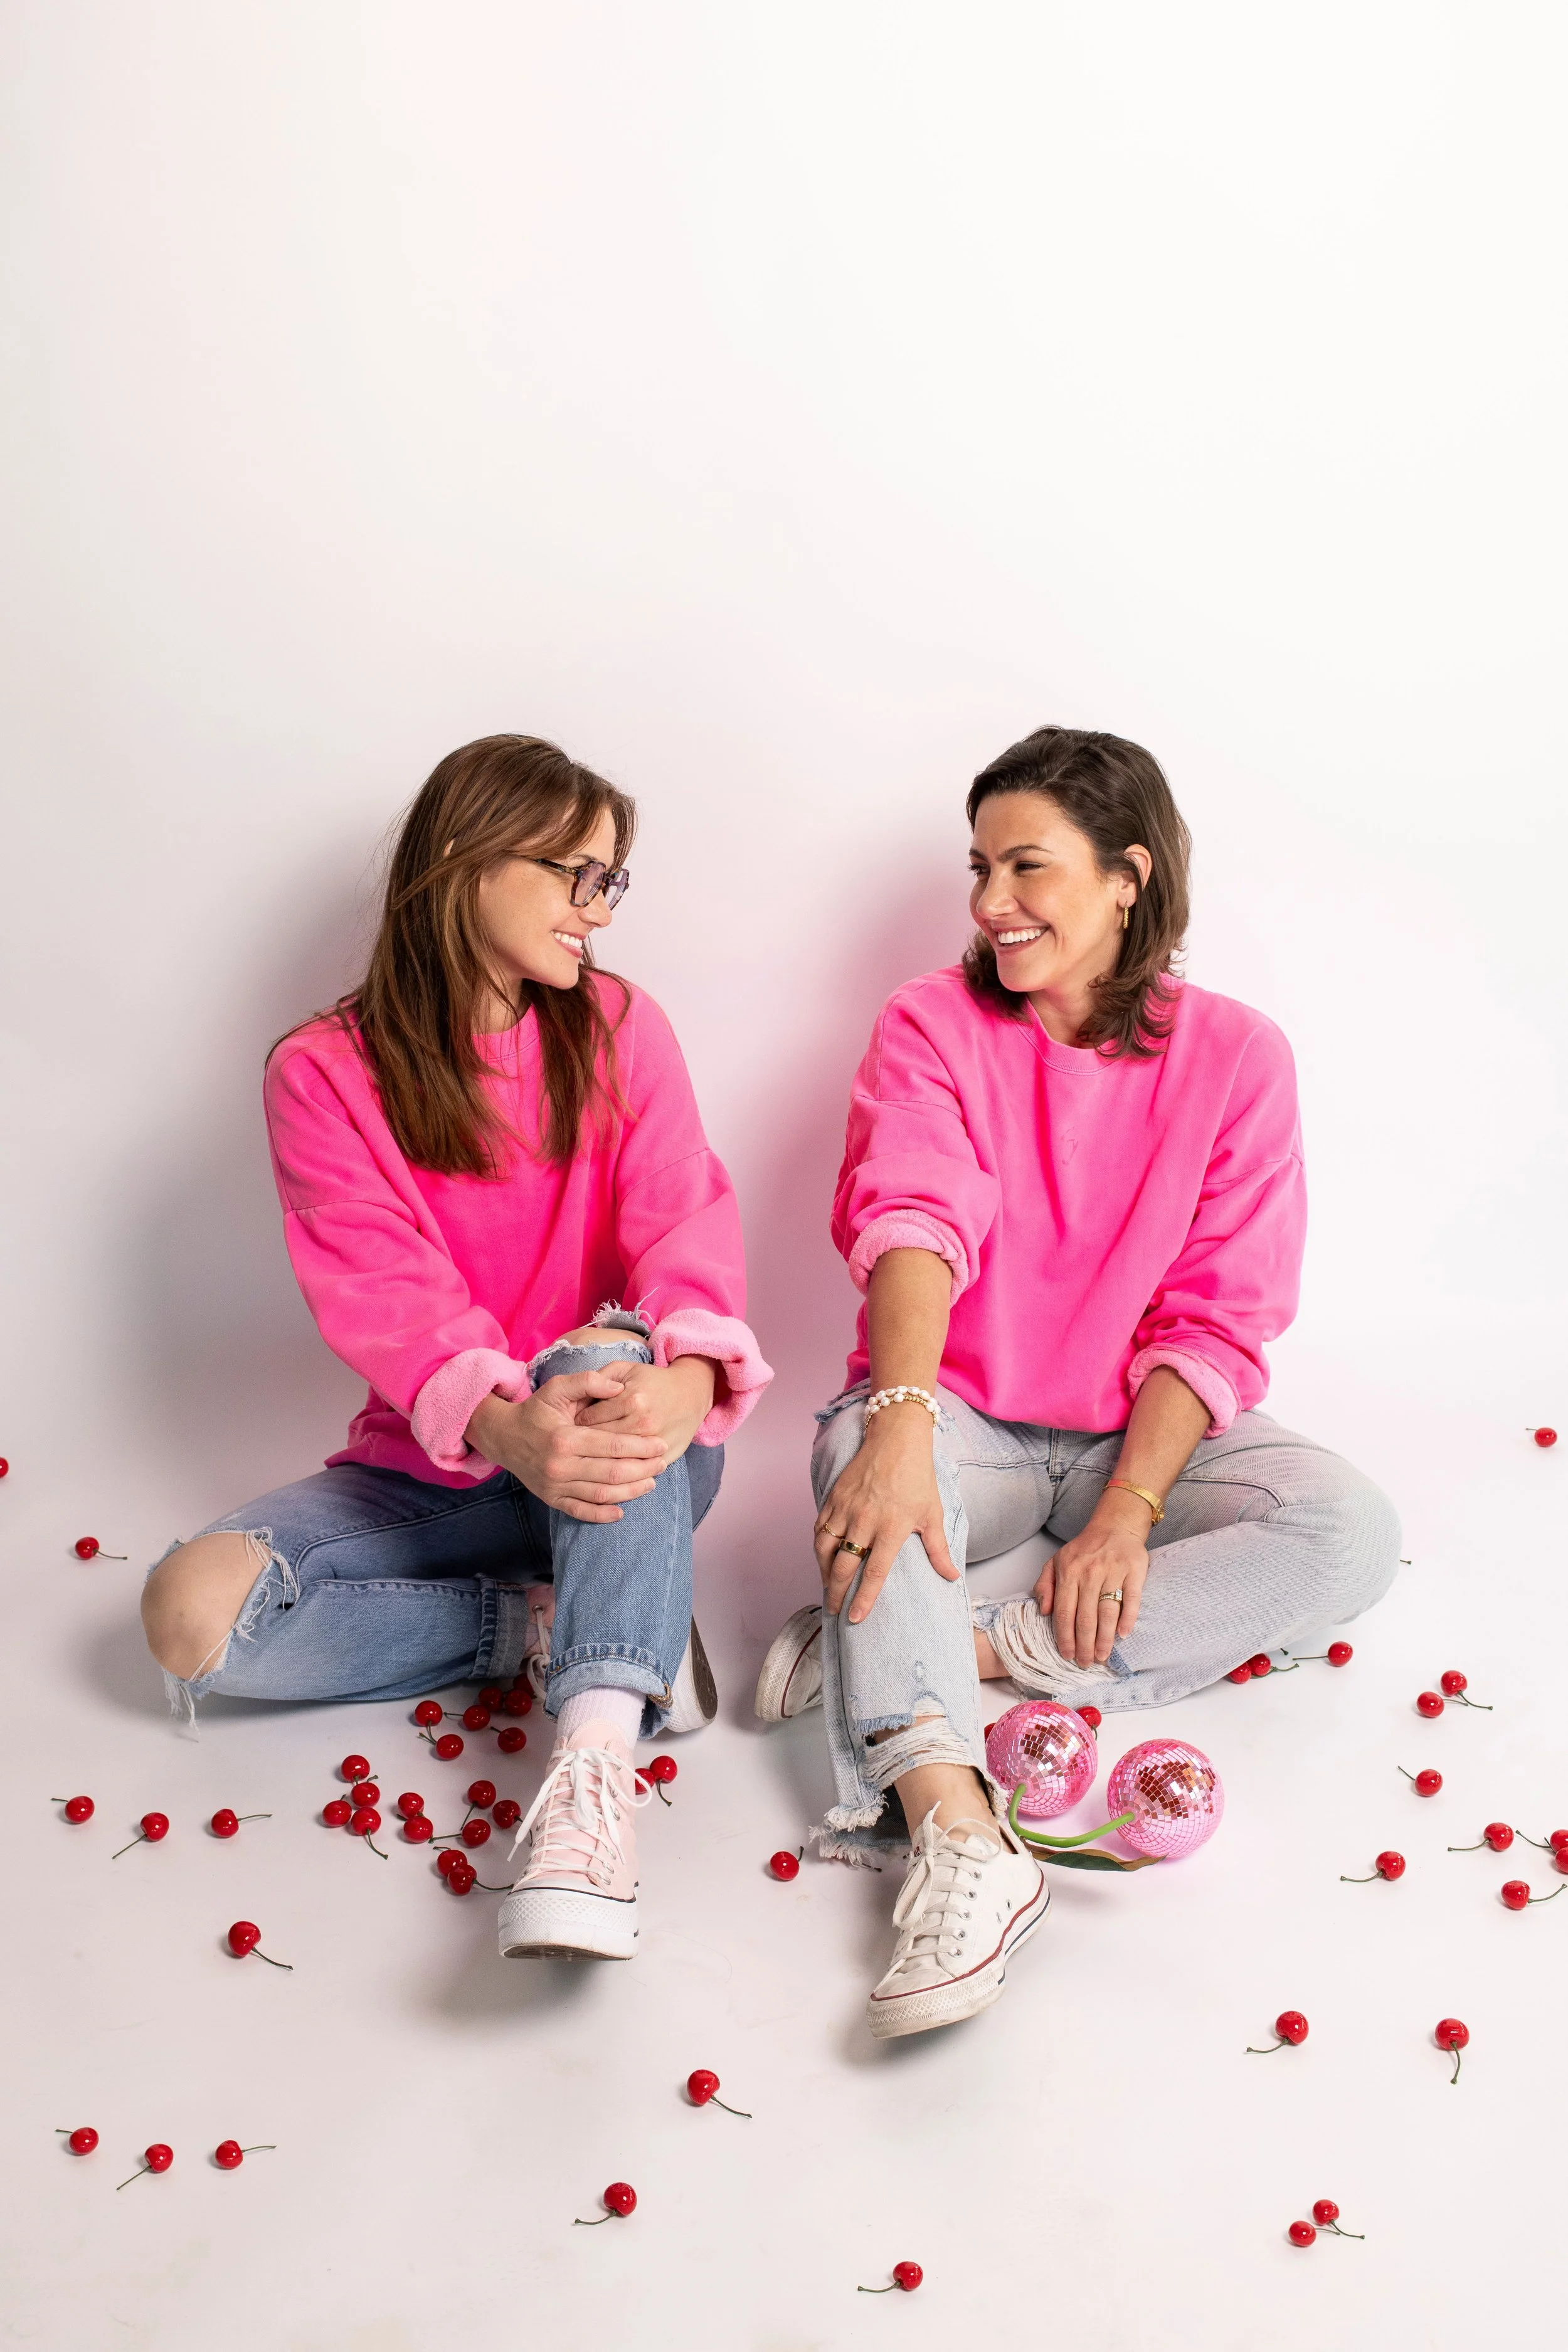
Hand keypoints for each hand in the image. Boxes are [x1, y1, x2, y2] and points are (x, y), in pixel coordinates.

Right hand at [466, 1369, 666, 1521]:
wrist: (503, 1436)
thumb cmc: (535, 1410)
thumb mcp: (557, 1387)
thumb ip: (588, 1381)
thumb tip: (619, 1387)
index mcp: (565, 1438)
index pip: (613, 1445)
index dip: (641, 1446)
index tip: (661, 1444)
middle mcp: (560, 1466)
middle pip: (612, 1472)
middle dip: (642, 1469)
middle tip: (662, 1463)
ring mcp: (555, 1486)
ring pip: (601, 1494)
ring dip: (630, 1492)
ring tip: (651, 1483)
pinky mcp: (551, 1499)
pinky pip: (580, 1512)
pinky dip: (602, 1515)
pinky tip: (621, 1512)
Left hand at [577, 1356, 715, 1463]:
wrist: (691, 1394)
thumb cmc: (651, 1381)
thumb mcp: (624, 1368)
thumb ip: (597, 1377)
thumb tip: (574, 1400)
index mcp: (631, 1400)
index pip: (588, 1419)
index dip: (575, 1423)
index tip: (570, 1425)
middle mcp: (643, 1422)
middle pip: (599, 1442)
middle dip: (583, 1444)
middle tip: (575, 1443)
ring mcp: (654, 1443)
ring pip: (614, 1460)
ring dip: (598, 1460)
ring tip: (589, 1455)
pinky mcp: (663, 1458)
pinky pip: (635, 1471)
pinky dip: (620, 1472)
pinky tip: (609, 1466)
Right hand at [813, 1407, 958, 1622]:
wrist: (896, 1438)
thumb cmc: (918, 1476)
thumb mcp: (933, 1513)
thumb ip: (939, 1549)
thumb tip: (952, 1576)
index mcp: (892, 1527)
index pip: (874, 1572)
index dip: (864, 1598)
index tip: (855, 1618)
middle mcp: (865, 1520)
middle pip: (844, 1565)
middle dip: (836, 1592)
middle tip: (834, 1610)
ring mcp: (846, 1508)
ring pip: (825, 1549)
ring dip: (823, 1572)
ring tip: (827, 1588)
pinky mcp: (834, 1497)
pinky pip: (819, 1529)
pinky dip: (818, 1548)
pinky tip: (822, 1559)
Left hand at [1033, 1494, 1150, 1665]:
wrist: (1115, 1525)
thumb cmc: (1084, 1549)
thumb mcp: (1056, 1561)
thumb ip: (1045, 1584)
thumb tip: (1043, 1611)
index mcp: (1068, 1572)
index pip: (1065, 1611)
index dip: (1065, 1636)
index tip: (1066, 1655)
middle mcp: (1090, 1572)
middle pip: (1086, 1616)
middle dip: (1084, 1644)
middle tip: (1085, 1663)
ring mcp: (1113, 1571)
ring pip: (1107, 1612)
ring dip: (1104, 1638)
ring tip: (1102, 1656)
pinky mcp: (1135, 1570)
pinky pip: (1131, 1598)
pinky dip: (1127, 1618)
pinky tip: (1123, 1635)